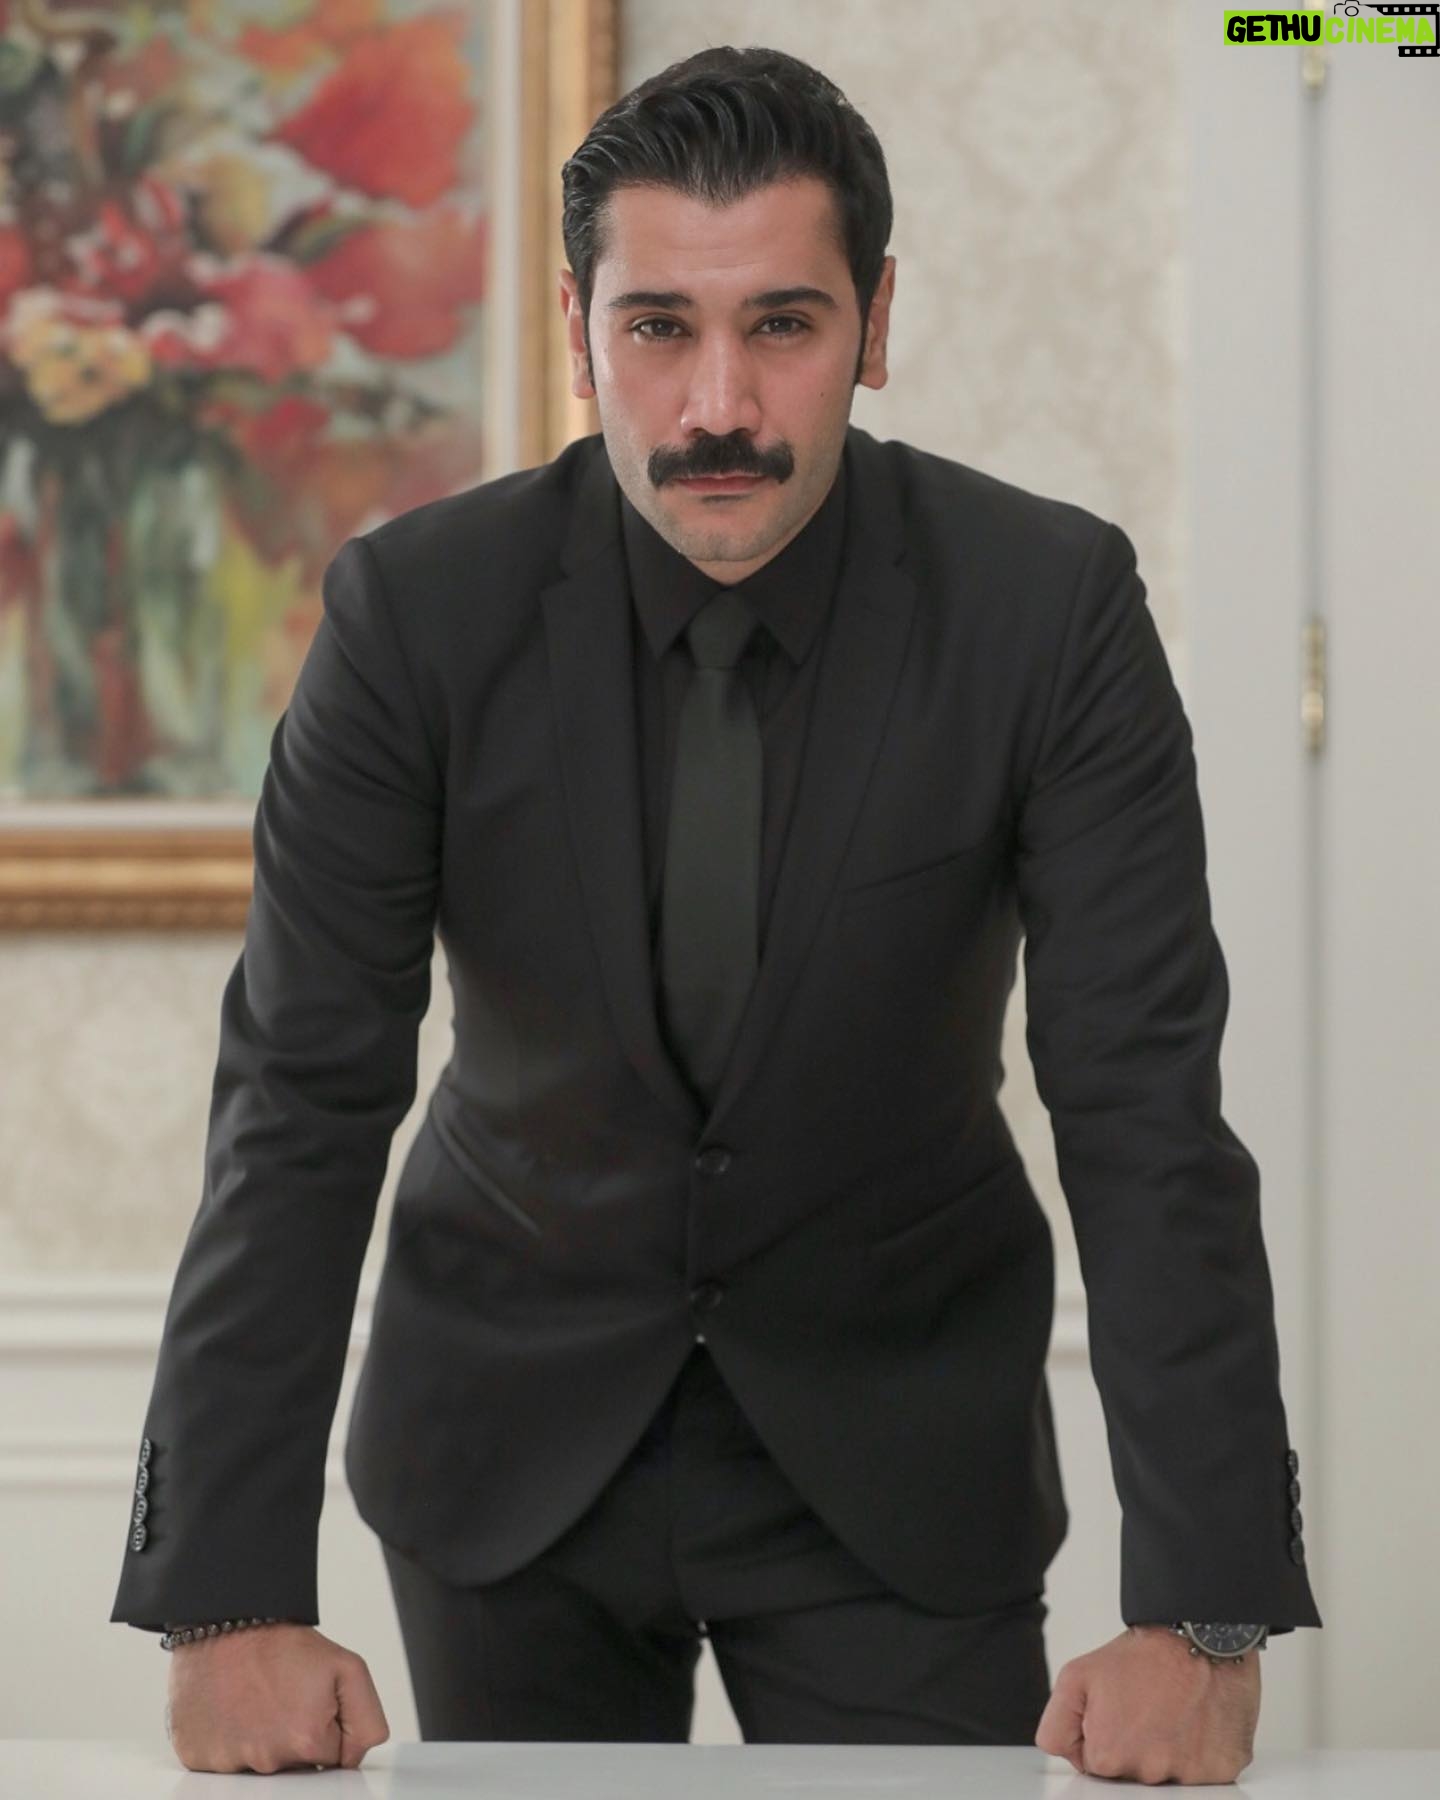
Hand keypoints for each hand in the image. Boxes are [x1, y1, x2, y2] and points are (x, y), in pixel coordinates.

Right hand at [165, 1622, 389, 1773]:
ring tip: (256, 1700)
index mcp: (306, 1742)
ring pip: (259, 1766)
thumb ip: (367, 1721)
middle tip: (283, 1698)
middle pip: (295, 1767)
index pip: (332, 1759)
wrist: (228, 1621)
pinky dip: (228, 1740)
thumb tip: (355, 1759)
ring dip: (261, 1739)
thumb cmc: (280, 1642)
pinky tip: (232, 1710)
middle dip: (295, 1737)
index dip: (327, 1727)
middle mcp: (265, 1761)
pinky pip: (222, 1762)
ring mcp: (227, 1763)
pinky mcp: (196, 1758)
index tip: (312, 1703)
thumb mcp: (348, 1668)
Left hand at [1035, 1624, 1259, 1784]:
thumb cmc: (1144, 1655)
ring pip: (1168, 1775)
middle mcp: (1149, 1775)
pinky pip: (1204, 1772)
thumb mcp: (1076, 1677)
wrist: (1200, 1638)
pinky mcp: (1223, 1771)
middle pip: (1132, 1774)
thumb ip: (1056, 1726)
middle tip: (1145, 1709)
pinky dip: (1199, 1750)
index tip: (1117, 1712)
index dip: (1102, 1734)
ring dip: (1168, 1749)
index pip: (1095, 1765)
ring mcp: (1189, 1777)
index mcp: (1109, 1757)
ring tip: (1172, 1711)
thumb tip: (1065, 1756)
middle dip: (1134, 1746)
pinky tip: (1196, 1721)